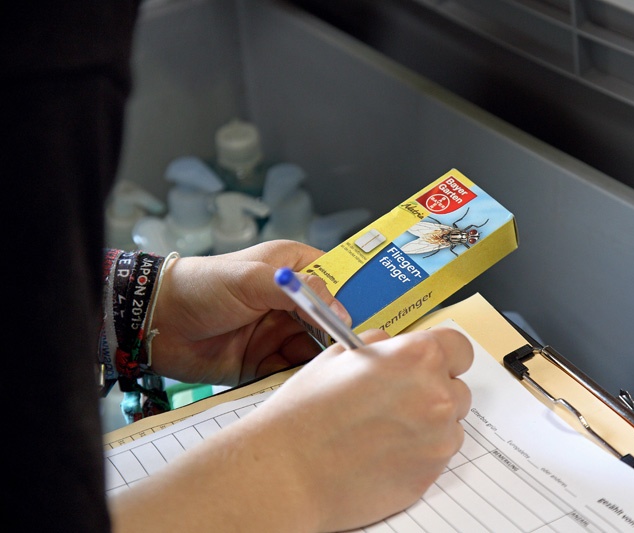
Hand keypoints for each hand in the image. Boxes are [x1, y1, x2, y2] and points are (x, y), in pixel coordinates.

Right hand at [109, 327, 473, 532]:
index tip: (432, 364)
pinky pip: (436, 456)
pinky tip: (381, 453)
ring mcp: (438, 440)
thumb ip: (381, 346)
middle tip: (397, 401)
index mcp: (416, 357)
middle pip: (458, 389)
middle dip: (434, 392)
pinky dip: (417, 454)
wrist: (286, 472)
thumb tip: (395, 344)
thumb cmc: (305, 413)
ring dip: (428, 425)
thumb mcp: (339, 355)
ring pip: (450, 426)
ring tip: (383, 430)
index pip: (459, 348)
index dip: (443, 356)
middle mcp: (437, 396)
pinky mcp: (430, 475)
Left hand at [147, 240, 350, 385]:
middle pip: (332, 321)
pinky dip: (300, 379)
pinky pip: (292, 372)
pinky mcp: (265, 362)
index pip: (337, 280)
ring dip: (323, 361)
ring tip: (335, 373)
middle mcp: (291, 302)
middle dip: (343, 336)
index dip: (357, 296)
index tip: (379, 315)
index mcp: (292, 270)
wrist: (156, 323)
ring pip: (316, 350)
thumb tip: (342, 312)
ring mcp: (279, 333)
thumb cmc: (201, 286)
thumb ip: (300, 291)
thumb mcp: (253, 279)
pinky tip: (308, 385)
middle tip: (360, 353)